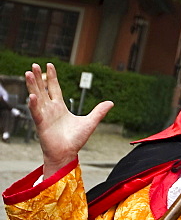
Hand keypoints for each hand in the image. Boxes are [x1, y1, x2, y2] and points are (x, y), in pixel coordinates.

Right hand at [26, 63, 113, 178]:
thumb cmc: (75, 140)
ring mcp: (44, 116)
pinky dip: (33, 104)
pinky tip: (32, 95)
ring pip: (37, 97)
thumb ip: (99, 112)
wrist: (67, 154)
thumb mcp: (90, 122)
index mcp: (60, 107)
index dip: (52, 76)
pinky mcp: (41, 124)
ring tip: (29, 73)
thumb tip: (111, 102)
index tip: (49, 65)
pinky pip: (36, 112)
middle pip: (43, 89)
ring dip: (32, 85)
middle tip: (35, 65)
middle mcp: (50, 109)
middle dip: (39, 77)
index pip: (54, 88)